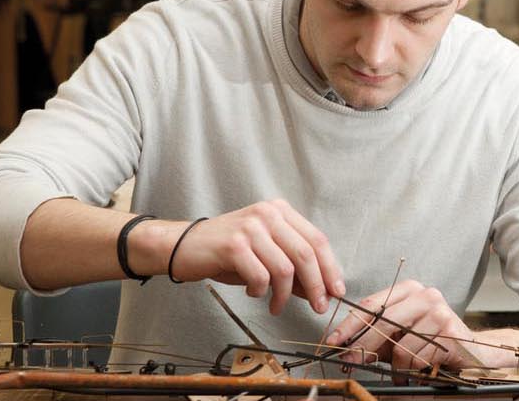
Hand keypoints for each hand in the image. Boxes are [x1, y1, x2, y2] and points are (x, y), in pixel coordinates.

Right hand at [143, 199, 344, 314]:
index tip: (337, 290)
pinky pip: (260, 277)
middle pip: (306, 254)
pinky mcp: (234, 245)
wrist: (181, 247)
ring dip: (285, 295)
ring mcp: (250, 228)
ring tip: (277, 306)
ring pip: (285, 269)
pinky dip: (260, 292)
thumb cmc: (225, 253)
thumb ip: (292, 267)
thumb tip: (322, 289)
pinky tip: (254, 294)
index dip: (330, 268)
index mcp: (280, 211)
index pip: (317, 239)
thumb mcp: (264, 255)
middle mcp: (267, 214)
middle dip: (316, 286)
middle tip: (319, 307)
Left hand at [323, 280, 506, 371]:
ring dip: (396, 366)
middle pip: (383, 322)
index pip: (371, 304)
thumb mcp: (399, 336)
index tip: (334, 340)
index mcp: (409, 289)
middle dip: (363, 346)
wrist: (472, 349)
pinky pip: (418, 357)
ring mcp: (439, 311)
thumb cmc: (431, 341)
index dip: (349, 324)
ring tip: (401, 372)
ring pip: (401, 346)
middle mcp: (425, 294)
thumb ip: (376, 337)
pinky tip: (421, 370)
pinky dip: (414, 370)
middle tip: (351, 362)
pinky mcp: (450, 330)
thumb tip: (345, 348)